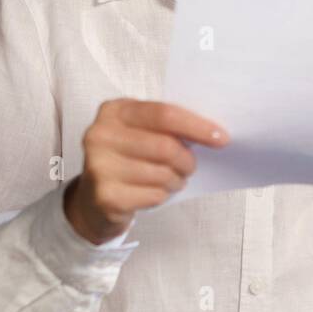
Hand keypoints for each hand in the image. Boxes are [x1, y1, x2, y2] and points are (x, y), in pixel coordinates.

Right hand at [64, 99, 229, 244]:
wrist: (92, 200)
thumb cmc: (127, 159)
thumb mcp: (140, 132)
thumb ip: (167, 126)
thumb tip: (211, 133)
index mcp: (114, 111)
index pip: (164, 114)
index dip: (197, 126)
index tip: (221, 137)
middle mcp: (101, 135)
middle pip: (165, 146)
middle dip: (187, 160)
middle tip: (190, 166)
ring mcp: (99, 166)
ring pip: (162, 173)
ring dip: (176, 180)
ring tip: (171, 180)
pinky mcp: (105, 196)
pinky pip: (154, 195)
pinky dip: (163, 195)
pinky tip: (155, 192)